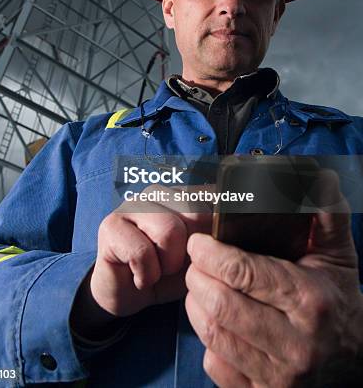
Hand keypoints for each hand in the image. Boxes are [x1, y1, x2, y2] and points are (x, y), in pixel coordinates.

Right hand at [90, 183, 211, 317]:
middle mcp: (159, 192)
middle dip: (190, 251)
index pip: (213, 196)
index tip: (209, 251)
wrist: (127, 295)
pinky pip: (142, 253)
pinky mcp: (110, 225)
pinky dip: (146, 275)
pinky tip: (140, 277)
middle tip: (175, 265)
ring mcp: (132, 204)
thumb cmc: (166, 273)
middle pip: (195, 211)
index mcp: (183, 193)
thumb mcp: (200, 258)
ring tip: (157, 271)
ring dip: (167, 264)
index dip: (217, 228)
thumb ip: (216, 239)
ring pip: (169, 230)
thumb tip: (234, 224)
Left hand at [185, 169, 362, 386]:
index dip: (210, 254)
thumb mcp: (337, 256)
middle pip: (220, 305)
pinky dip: (208, 341)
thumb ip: (326, 214)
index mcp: (308, 300)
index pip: (243, 273)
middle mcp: (293, 343)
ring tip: (201, 287)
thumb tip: (320, 176)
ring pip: (213, 335)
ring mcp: (278, 375)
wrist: (358, 363)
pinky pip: (217, 366)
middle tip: (196, 264)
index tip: (198, 242)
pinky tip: (216, 322)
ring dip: (196, 305)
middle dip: (197, 278)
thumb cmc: (339, 301)